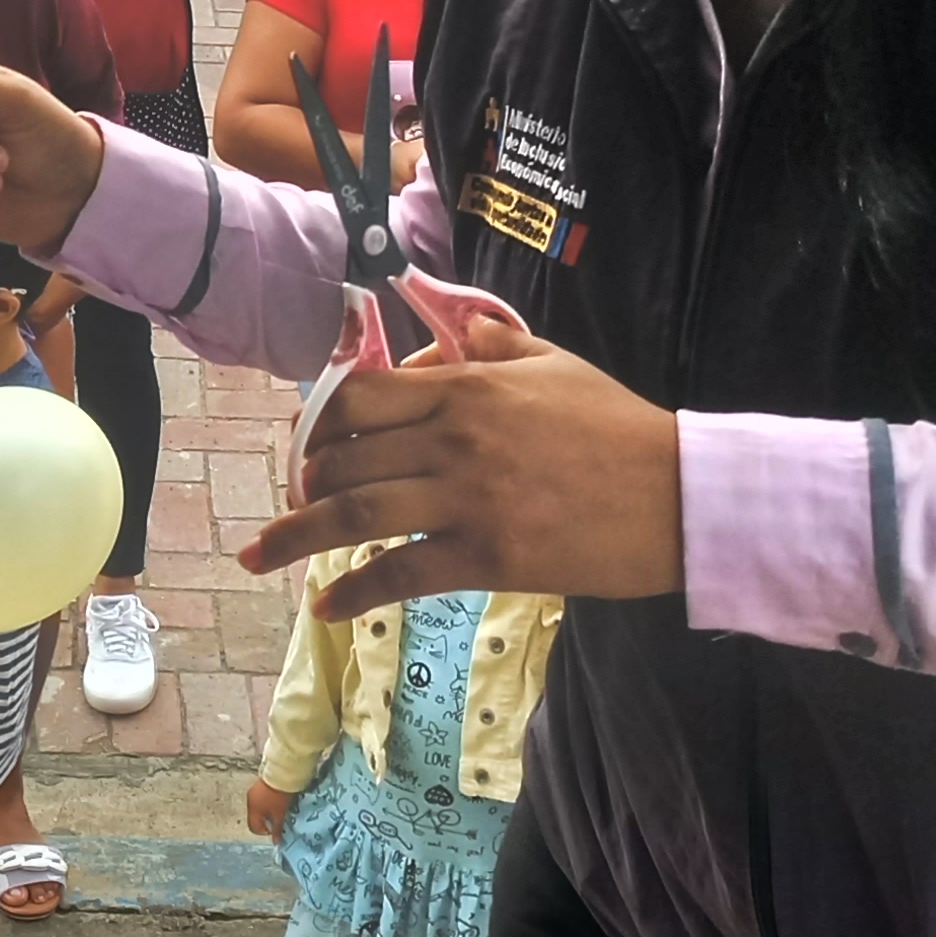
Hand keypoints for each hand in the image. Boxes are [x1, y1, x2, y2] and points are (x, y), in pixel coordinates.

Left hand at [242, 286, 686, 617]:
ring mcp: (466, 499)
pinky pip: (402, 573)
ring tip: (259, 555)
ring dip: (298, 535)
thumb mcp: (557, 365)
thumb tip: (461, 329)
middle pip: (346, 456)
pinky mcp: (486, 556)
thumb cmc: (619, 427)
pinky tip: (326, 607)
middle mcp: (454, 438)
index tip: (304, 442)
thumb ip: (499, 344)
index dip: (319, 420)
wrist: (676, 496)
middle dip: (304, 481)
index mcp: (466, 387)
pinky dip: (356, 592)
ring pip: (357, 513)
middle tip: (289, 500)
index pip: (361, 396)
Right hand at [242, 776, 287, 837]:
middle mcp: (249, 802)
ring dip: (266, 811)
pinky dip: (266, 802)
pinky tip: (275, 799)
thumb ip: (277, 829)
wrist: (281, 774)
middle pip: (255, 818)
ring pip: (257, 808)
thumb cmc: (280, 797)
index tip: (276, 827)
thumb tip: (276, 843)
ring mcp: (252, 792)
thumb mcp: (280, 814)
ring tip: (278, 808)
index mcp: (253, 811)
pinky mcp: (257, 785)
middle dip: (266, 821)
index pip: (254, 828)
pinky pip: (259, 799)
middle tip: (278, 818)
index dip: (265, 831)